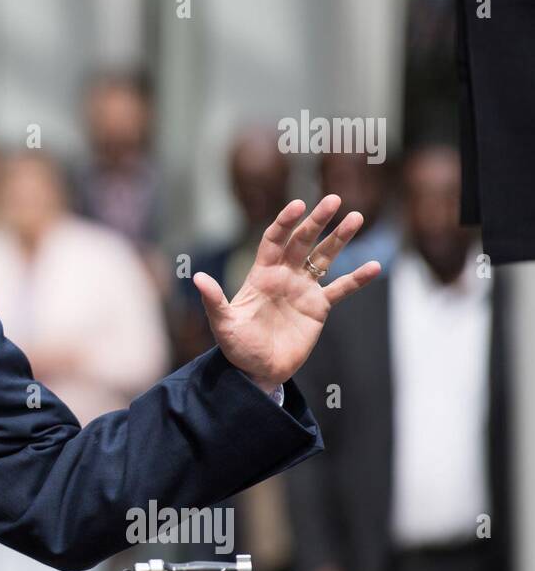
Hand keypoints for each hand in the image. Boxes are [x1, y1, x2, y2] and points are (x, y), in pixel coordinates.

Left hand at [192, 194, 380, 387]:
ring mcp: (303, 290)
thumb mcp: (223, 324)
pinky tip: (374, 266)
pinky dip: (356, 279)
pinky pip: (340, 288)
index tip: (298, 205)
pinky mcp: (318, 308)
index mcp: (261, 274)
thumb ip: (214, 301)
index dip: (285, 222)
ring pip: (324, 257)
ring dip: (340, 238)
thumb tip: (196, 277)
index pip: (274, 240)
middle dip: (317, 220)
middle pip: (302, 241)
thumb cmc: (236, 347)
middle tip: (334, 199)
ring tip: (356, 218)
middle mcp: (284, 276)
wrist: (258, 371)